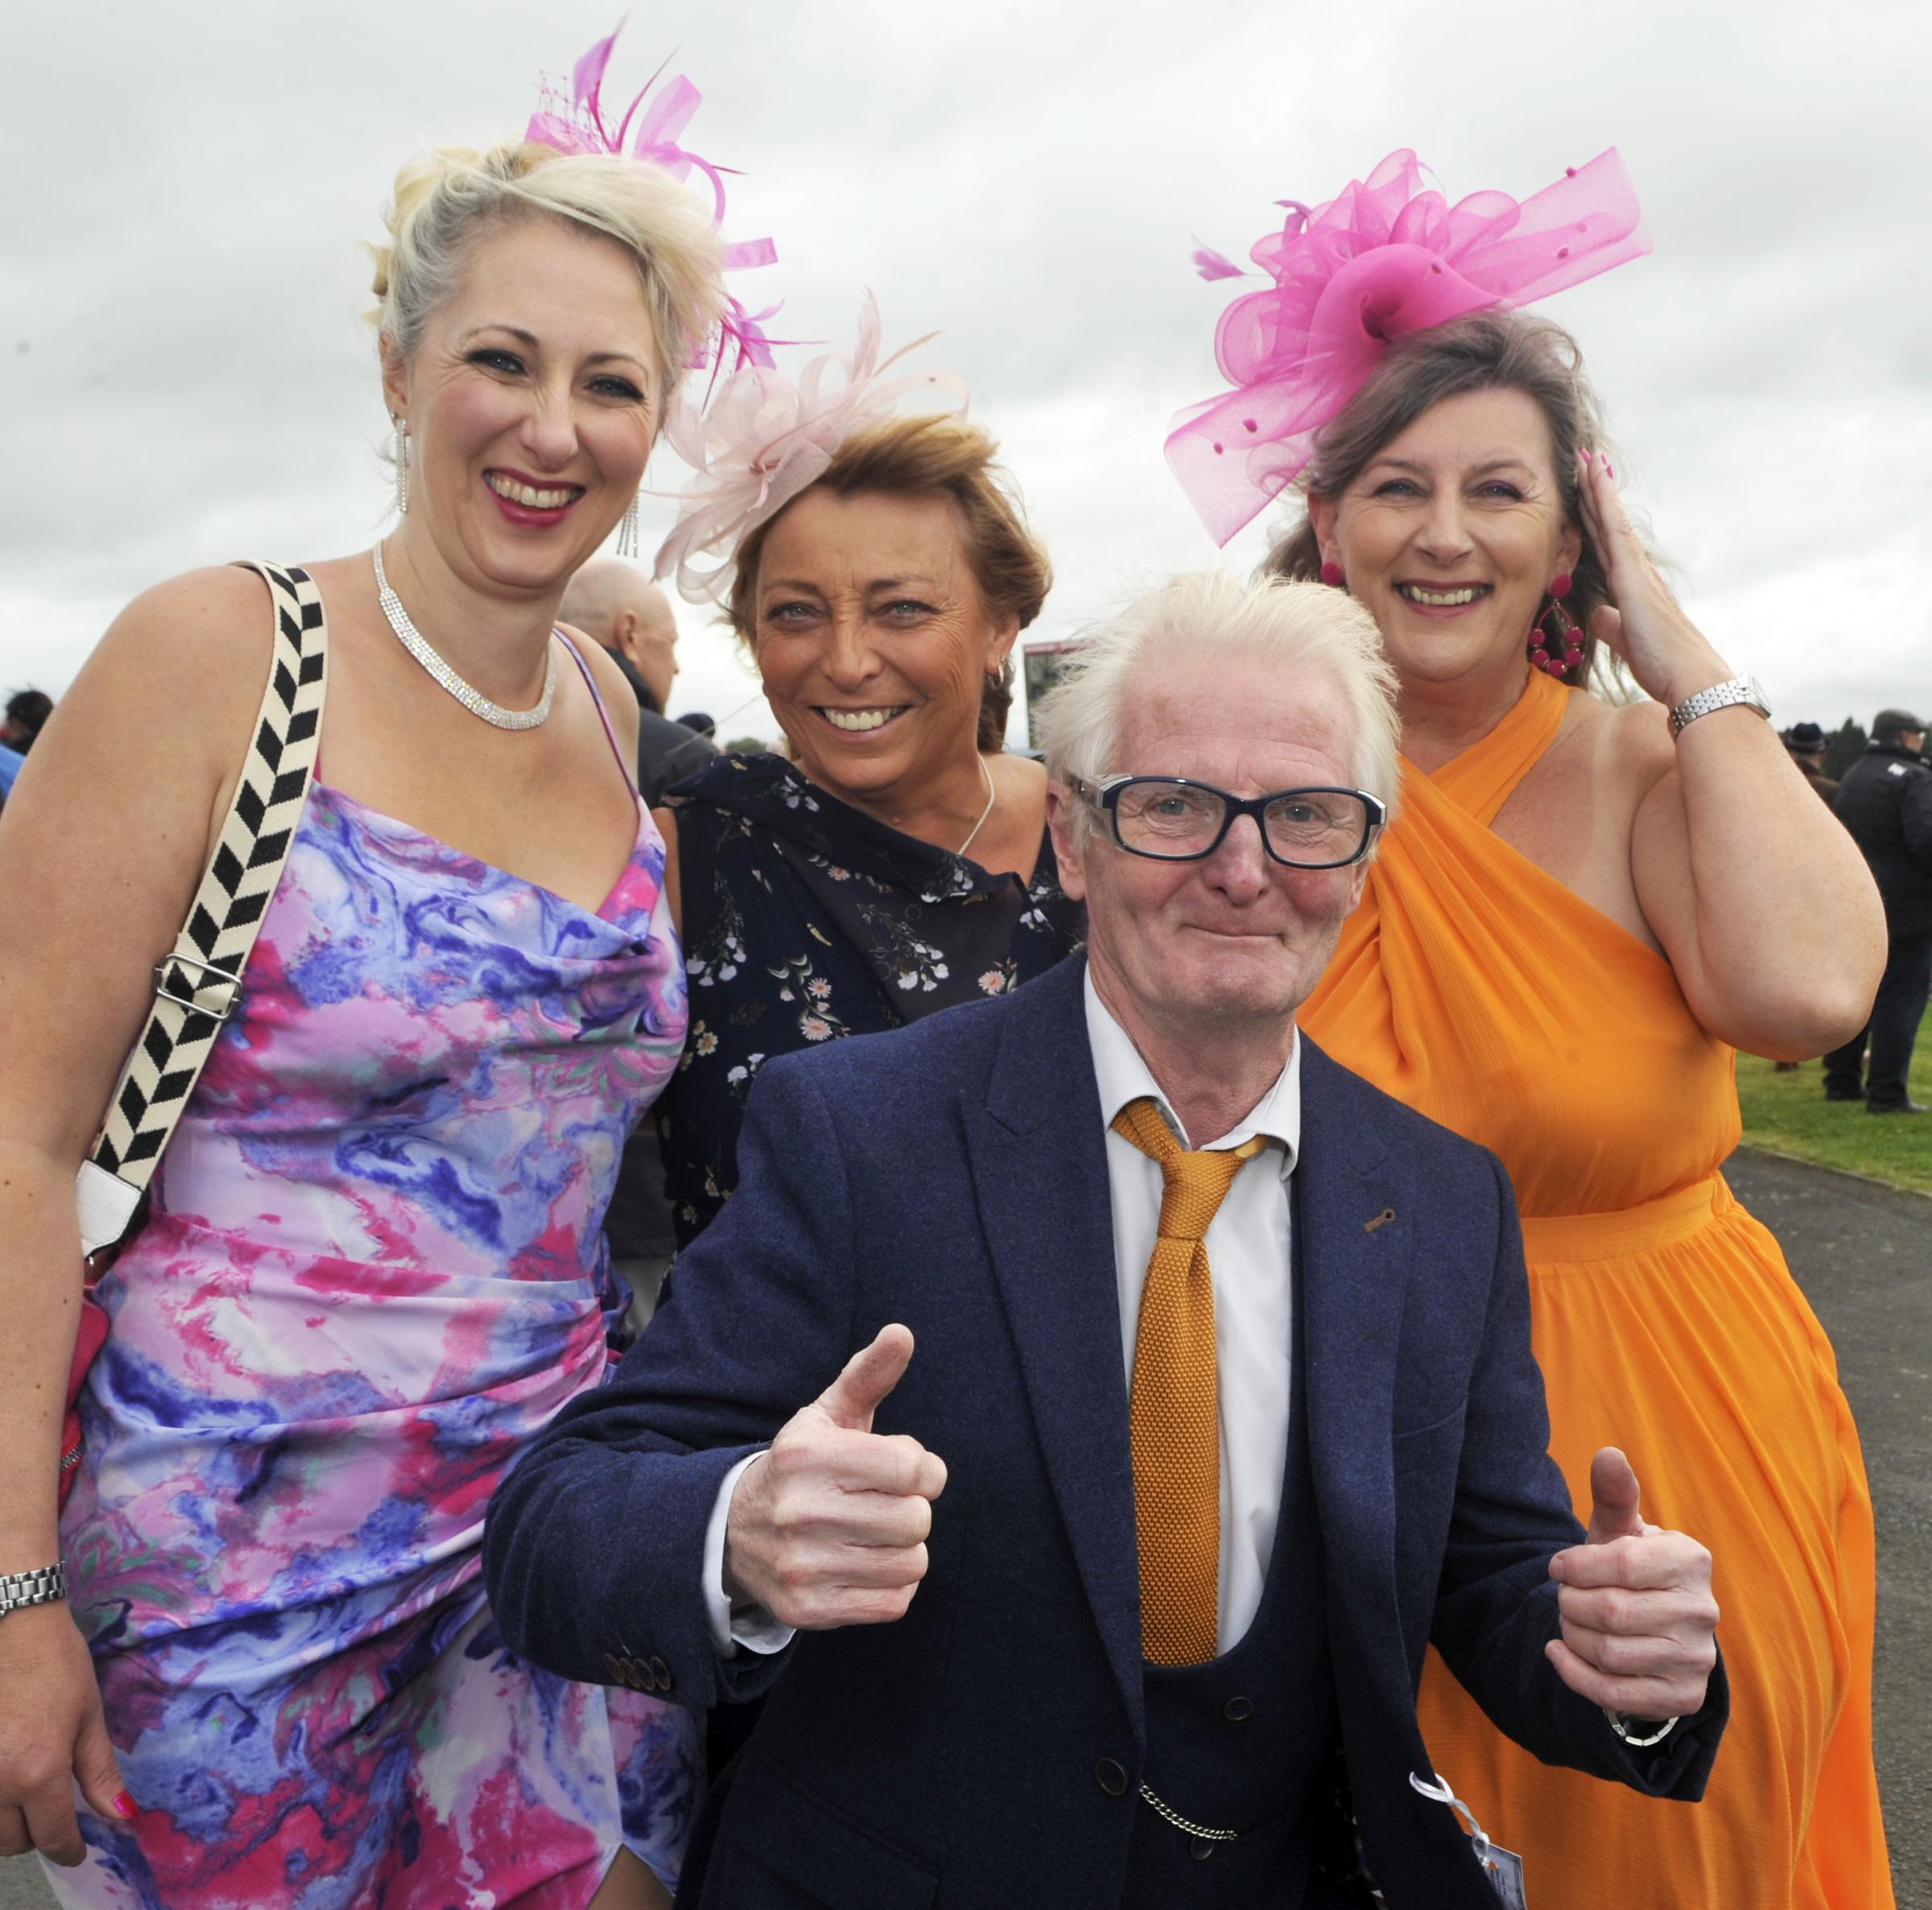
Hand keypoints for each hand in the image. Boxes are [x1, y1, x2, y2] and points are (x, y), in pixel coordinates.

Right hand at [0, 1599, 134, 1863]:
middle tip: (53, 1815)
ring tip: (26, 1800)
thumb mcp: (88, 1717)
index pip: (53, 1835)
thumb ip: (99, 1773)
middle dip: (37, 1836)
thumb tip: (121, 1814)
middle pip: (13, 1842)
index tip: (77, 1852)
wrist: (11, 1627)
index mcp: (39, 1772)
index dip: (68, 1850)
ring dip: (6, 1827)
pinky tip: (5, 1783)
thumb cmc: (56, 1665)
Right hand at [723, 1325, 946, 1630]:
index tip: (906, 1469)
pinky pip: (892, 1604)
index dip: (924, 1468)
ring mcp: (801, 1565)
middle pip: (916, 1520)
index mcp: (809, 1455)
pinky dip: (893, 1585)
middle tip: (886, 1503)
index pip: (913, 1468)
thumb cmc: (802, 1467)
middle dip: (913, 1509)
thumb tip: (903, 1332)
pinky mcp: (806, 1610)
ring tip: (875, 1534)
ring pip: (910, 1564)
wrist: (731, 1532)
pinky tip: (866, 1564)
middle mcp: (800, 1511)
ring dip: (905, 1549)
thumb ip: (869, 1374)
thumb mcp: (828, 1415)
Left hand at [1545, 1447, 1718, 1722]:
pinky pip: (1615, 1695)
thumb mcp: (1620, 1530)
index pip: (1622, 1563)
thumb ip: (1614, 1494)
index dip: (1577, 1565)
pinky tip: (1558, 1654)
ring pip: (1610, 1654)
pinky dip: (1574, 1674)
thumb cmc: (1630, 1567)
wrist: (1655, 1626)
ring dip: (1572, 1636)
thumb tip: (1608, 1453)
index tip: (1556, 1567)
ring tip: (1568, 1622)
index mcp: (1691, 1560)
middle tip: (1562, 1597)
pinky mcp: (1683, 1696)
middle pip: (1612, 1612)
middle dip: (1571, 1603)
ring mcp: (1698, 1659)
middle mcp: (1703, 1611)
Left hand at [1573, 449, 1732, 708]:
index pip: (1608, 544)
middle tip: (1584, 460)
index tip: (1584, 491)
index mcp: (1633, 587)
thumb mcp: (1627, 642)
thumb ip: (1612, 626)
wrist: (1691, 678)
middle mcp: (1637, 572)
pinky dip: (1605, 505)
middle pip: (1609, 524)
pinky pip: (1615, 532)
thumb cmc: (1664, 666)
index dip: (1595, 517)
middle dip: (1595, 492)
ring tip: (1586, 458)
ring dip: (1598, 488)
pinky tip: (1596, 482)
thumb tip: (1599, 616)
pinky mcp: (1633, 577)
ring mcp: (1637, 571)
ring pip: (1612, 520)